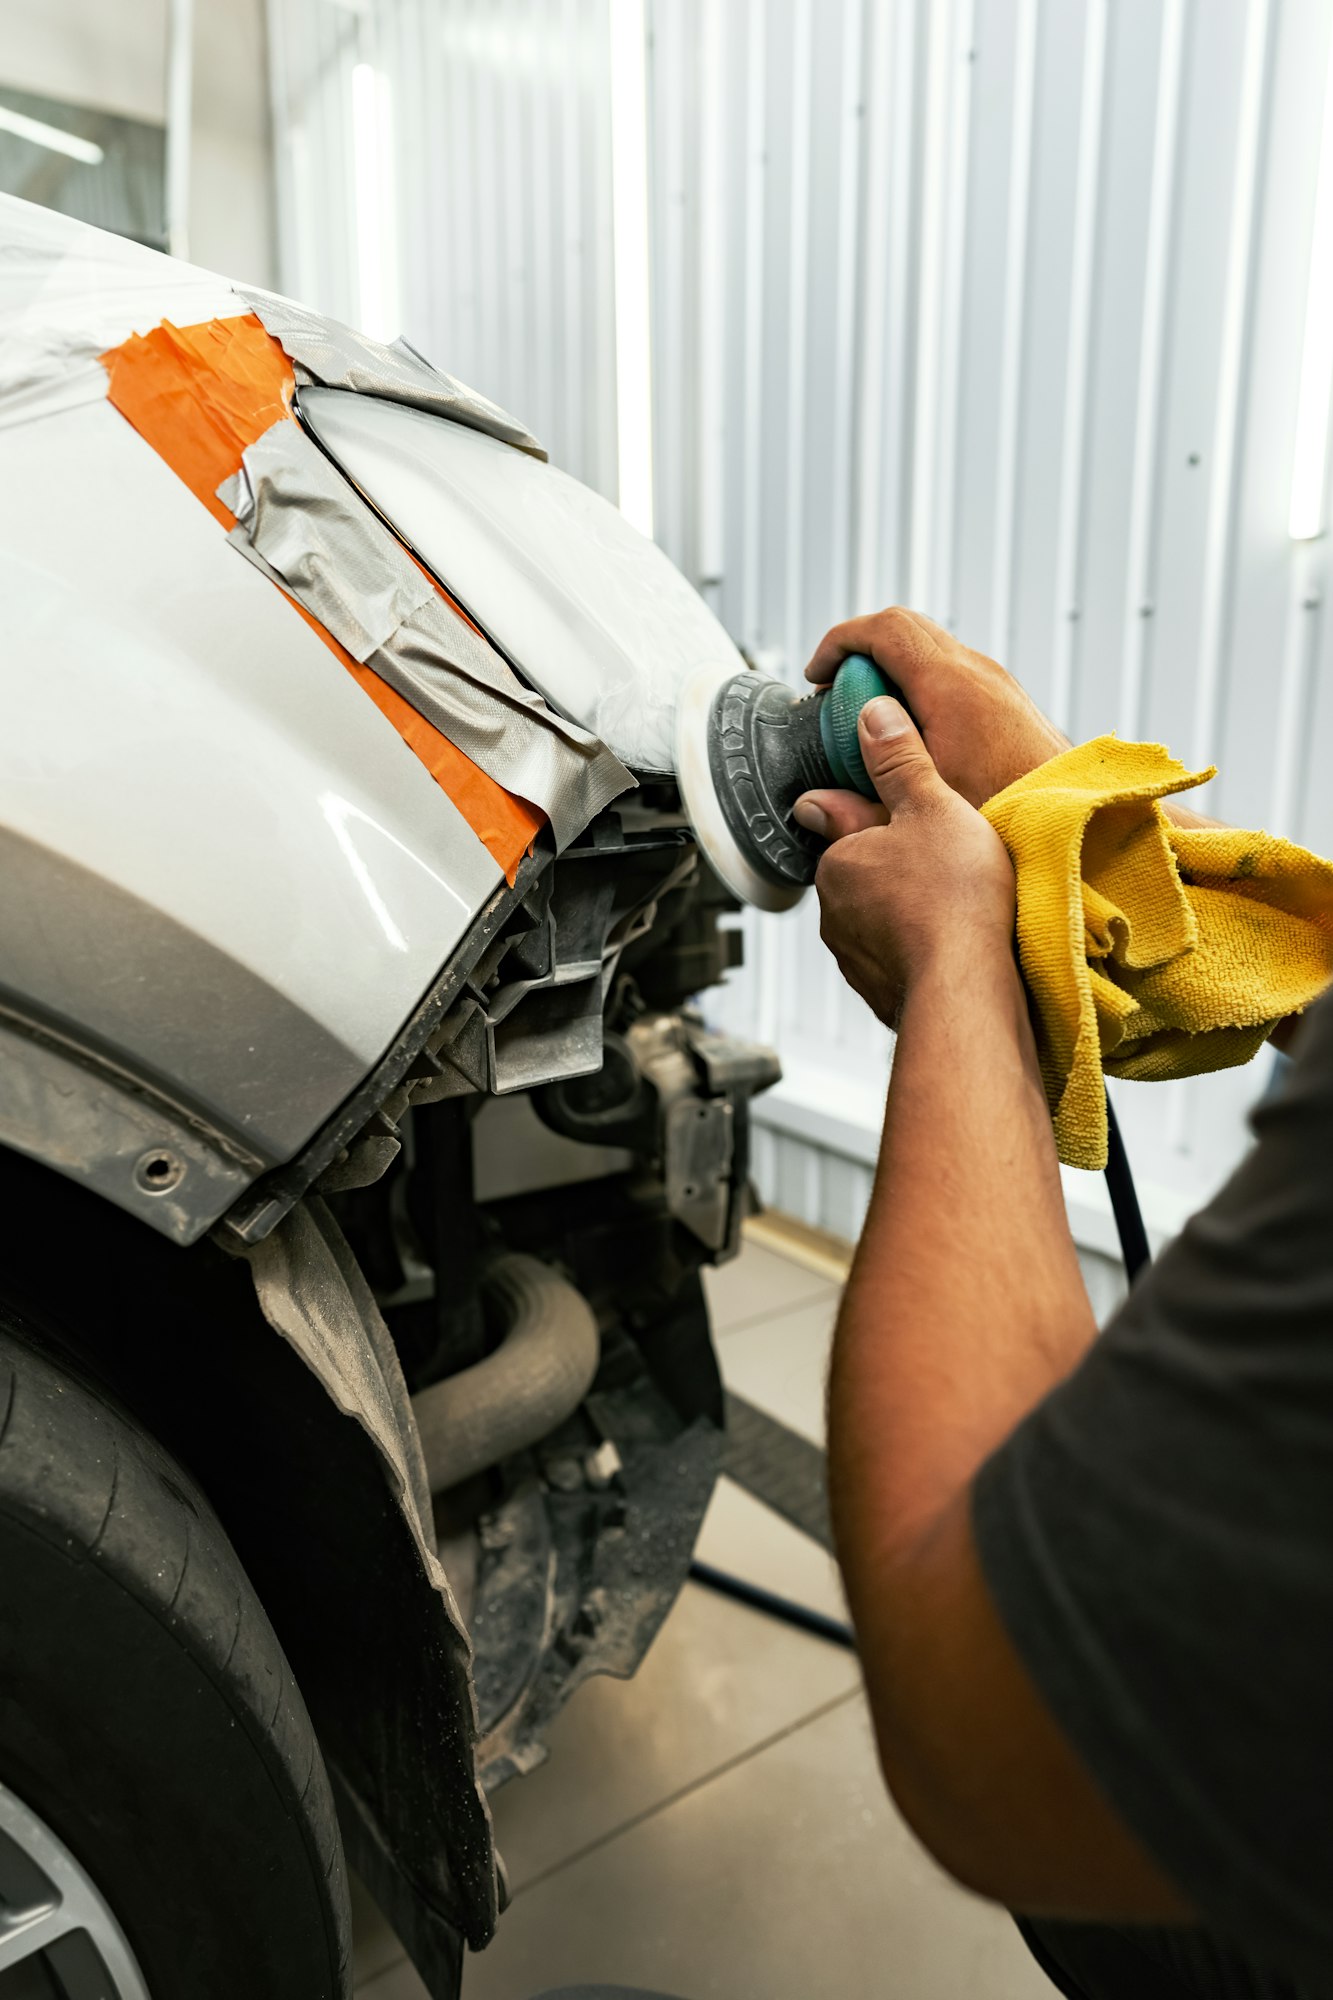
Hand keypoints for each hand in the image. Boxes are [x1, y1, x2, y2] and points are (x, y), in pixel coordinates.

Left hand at [795, 697, 1015, 1025]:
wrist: (967, 989)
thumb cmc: (953, 897)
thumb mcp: (932, 805)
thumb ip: (899, 760)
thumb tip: (870, 714)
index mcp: (837, 863)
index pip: (848, 829)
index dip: (886, 822)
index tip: (919, 825)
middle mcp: (833, 915)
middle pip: (867, 876)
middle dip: (901, 869)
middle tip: (950, 864)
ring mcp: (855, 960)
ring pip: (882, 921)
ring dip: (912, 913)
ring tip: (960, 906)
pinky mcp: (880, 994)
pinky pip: (899, 961)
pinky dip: (922, 952)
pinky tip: (958, 945)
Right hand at [806, 607, 1066, 808]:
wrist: (1075, 826)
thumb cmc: (1009, 818)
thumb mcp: (920, 810)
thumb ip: (859, 807)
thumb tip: (815, 803)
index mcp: (950, 685)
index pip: (884, 629)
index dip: (839, 642)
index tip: (818, 675)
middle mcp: (978, 672)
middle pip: (905, 628)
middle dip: (861, 653)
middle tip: (836, 694)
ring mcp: (997, 683)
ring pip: (930, 649)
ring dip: (892, 671)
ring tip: (870, 719)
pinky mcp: (1008, 701)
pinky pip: (952, 672)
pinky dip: (920, 686)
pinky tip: (911, 736)